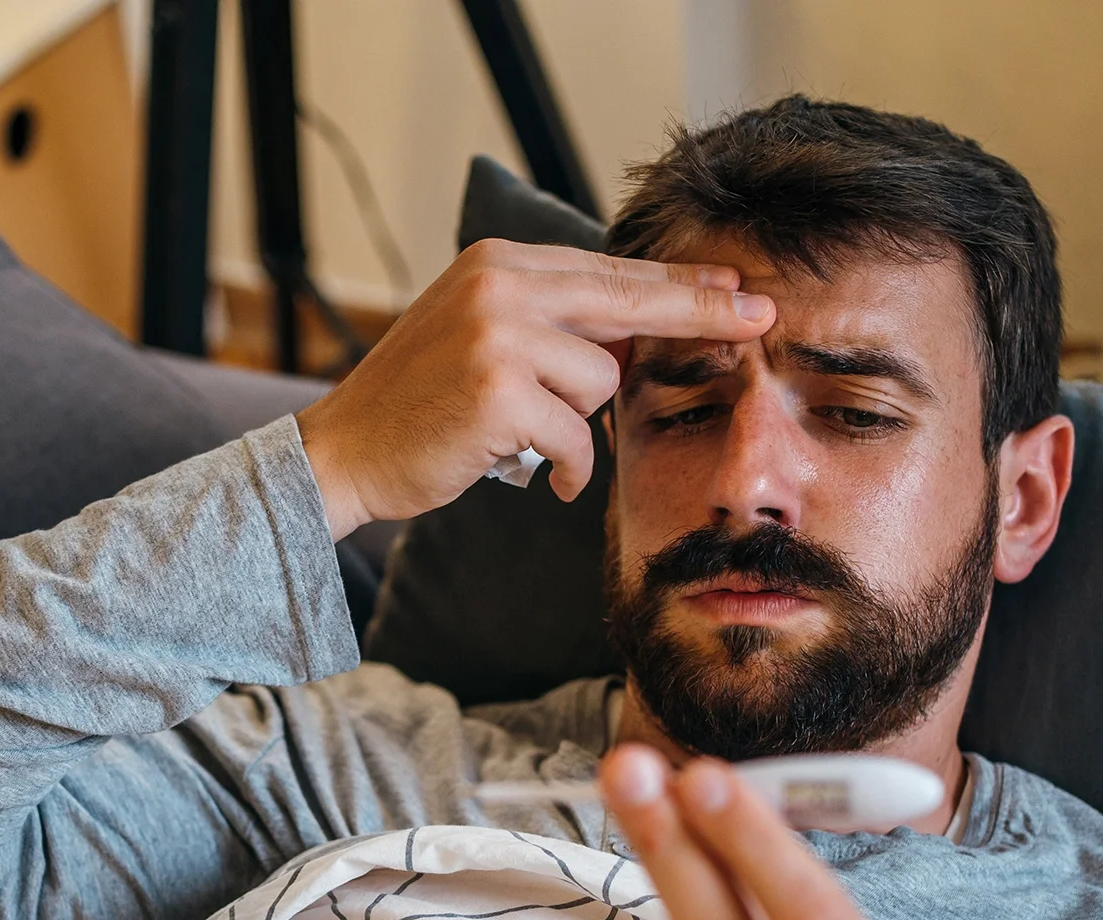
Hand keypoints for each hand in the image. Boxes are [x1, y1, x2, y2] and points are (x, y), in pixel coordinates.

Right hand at [293, 240, 772, 539]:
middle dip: (701, 314)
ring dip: (576, 425)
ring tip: (526, 437)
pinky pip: (574, 436)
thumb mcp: (482, 337)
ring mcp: (498, 336)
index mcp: (498, 263)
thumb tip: (645, 332)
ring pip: (601, 382)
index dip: (679, 283)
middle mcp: (499, 286)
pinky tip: (530, 473)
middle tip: (760, 320)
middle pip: (629, 302)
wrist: (342, 453)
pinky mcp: (499, 393)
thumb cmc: (419, 407)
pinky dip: (562, 466)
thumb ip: (552, 323)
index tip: (735, 286)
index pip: (609, 271)